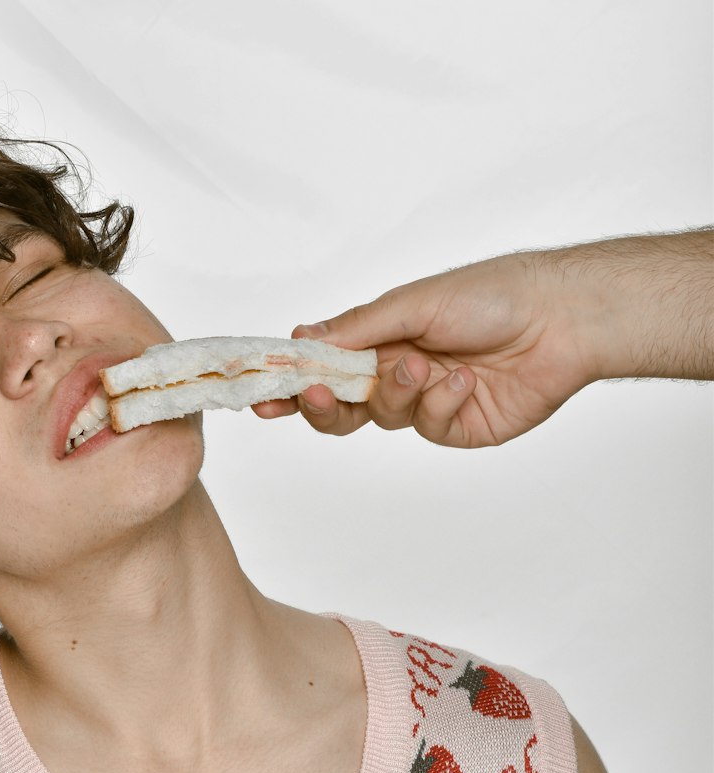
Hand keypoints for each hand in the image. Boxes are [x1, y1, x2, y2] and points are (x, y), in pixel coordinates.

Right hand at [254, 231, 712, 447]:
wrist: (560, 320)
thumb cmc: (491, 296)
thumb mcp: (413, 303)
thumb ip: (357, 328)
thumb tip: (301, 336)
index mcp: (382, 337)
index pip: (324, 364)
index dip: (292, 381)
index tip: (261, 394)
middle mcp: (397, 372)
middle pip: (340, 404)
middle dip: (320, 403)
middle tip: (312, 393)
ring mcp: (425, 402)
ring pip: (381, 417)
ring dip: (396, 391)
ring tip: (423, 366)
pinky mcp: (455, 427)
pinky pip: (426, 426)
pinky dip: (439, 402)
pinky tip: (465, 381)